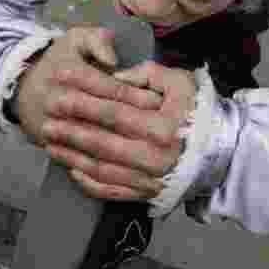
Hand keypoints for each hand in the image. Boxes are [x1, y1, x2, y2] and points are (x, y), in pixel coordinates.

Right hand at [13, 26, 165, 183]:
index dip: (135, 95)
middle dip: (134, 122)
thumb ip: (98, 41)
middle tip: (163, 128)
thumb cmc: (61, 61)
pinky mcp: (51, 145)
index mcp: (68, 72)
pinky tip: (127, 166)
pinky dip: (103, 165)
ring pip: (93, 141)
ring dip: (122, 147)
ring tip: (150, 148)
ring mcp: (53, 126)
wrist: (23, 90)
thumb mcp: (77, 39)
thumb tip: (113, 60)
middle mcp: (58, 100)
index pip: (108, 88)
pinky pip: (79, 160)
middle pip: (103, 116)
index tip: (159, 102)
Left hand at [44, 60, 196, 201]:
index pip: (114, 108)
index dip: (83, 95)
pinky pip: (111, 191)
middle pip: (101, 140)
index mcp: (162, 126)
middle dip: (70, 126)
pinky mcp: (146, 194)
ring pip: (101, 167)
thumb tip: (116, 76)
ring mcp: (149, 179)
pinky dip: (88, 182)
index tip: (60, 86)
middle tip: (47, 114)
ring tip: (49, 140)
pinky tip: (71, 168)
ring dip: (71, 154)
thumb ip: (148, 74)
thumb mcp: (180, 82)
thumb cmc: (198, 111)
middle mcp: (154, 156)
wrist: (221, 153)